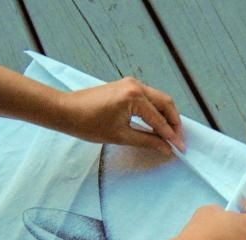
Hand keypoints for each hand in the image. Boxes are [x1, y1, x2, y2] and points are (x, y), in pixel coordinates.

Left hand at [58, 77, 183, 154]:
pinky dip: (156, 110)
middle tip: (177, 140)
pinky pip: (149, 97)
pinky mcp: (126, 86)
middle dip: (174, 123)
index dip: (171, 136)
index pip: (159, 120)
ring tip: (169, 133)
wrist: (65, 111)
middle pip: (166, 103)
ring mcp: (131, 83)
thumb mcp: (121, 136)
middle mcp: (136, 86)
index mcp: (135, 97)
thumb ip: (148, 141)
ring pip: (159, 99)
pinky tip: (156, 124)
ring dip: (166, 116)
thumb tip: (166, 148)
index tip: (180, 149)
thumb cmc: (88, 124)